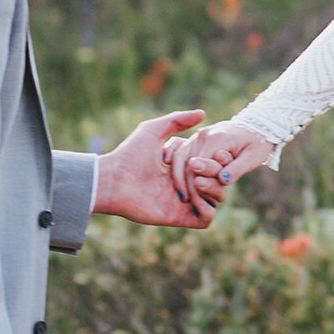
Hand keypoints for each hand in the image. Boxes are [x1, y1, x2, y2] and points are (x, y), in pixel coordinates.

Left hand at [93, 107, 223, 226]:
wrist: (114, 180)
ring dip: (214, 190)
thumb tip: (203, 113)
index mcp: (183, 165)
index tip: (213, 152)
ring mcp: (185, 201)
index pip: (213, 162)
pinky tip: (192, 198)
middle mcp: (187, 183)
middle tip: (196, 167)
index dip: (217, 158)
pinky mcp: (180, 217)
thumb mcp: (153, 130)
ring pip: (217, 199)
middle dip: (215, 172)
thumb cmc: (130, 154)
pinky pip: (206, 220)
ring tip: (196, 182)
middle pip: (219, 180)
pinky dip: (207, 210)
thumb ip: (177, 120)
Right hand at [166, 119, 279, 198]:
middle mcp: (203, 134)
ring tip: (184, 195)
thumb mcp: (252, 158)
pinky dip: (179, 167)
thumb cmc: (258, 144)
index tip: (196, 201)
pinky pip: (182, 152)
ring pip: (180, 156)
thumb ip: (236, 169)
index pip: (197, 165)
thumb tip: (222, 180)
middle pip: (185, 161)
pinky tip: (181, 181)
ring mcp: (198, 135)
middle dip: (184, 183)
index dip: (194, 185)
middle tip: (186, 201)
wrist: (258, 126)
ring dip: (178, 176)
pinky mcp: (197, 138)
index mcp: (216, 138)